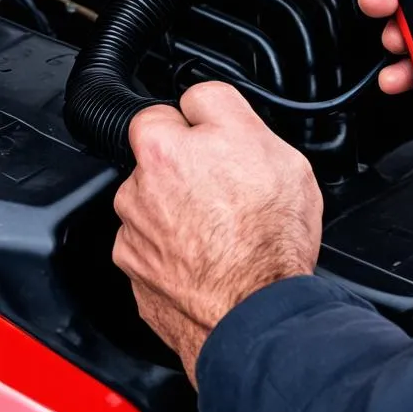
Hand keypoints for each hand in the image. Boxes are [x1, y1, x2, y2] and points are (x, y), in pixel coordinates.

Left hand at [112, 83, 322, 384]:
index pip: (185, 101)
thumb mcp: (281, 155)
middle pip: (161, 151)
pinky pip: (149, 239)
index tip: (220, 129)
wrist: (253, 310)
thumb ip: (238, 123)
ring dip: (176, 203)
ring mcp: (133, 226)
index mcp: (173, 145)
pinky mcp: (130, 264)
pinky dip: (170, 243)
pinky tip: (207, 253)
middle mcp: (143, 180)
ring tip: (222, 225)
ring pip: (153, 196)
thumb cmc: (271, 238)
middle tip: (226, 182)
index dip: (210, 116)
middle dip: (187, 161)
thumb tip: (222, 114)